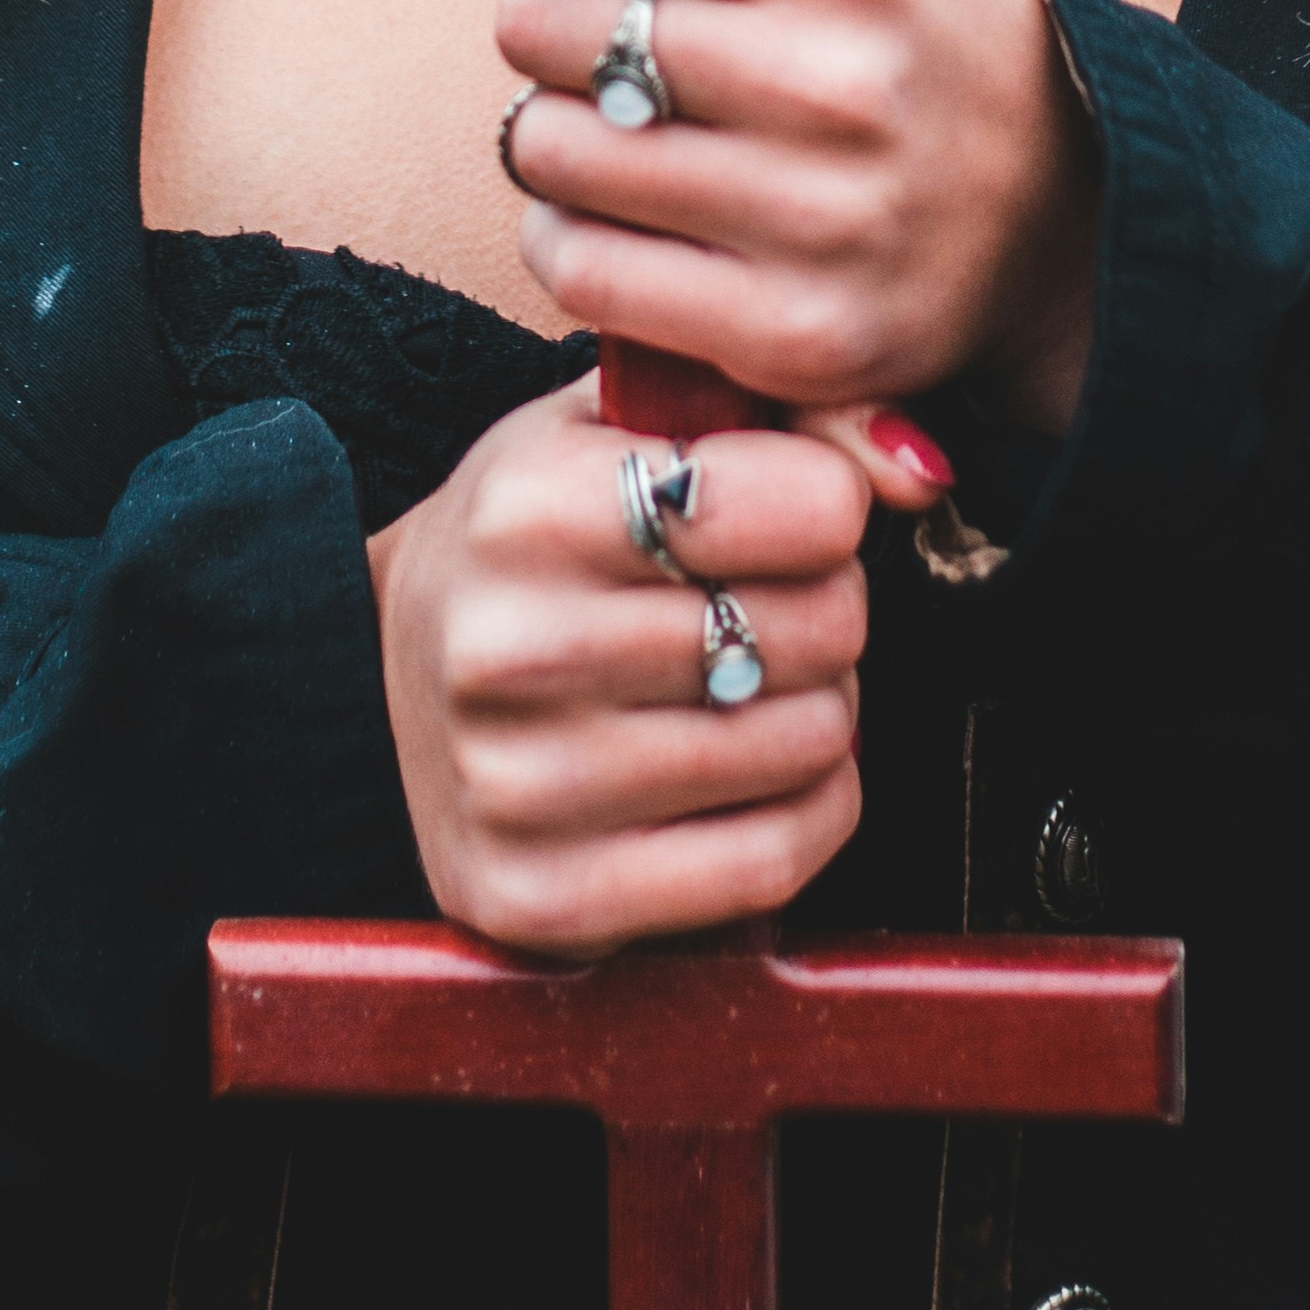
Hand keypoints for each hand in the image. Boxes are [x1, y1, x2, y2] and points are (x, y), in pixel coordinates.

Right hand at [367, 375, 869, 953]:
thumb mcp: (630, 426)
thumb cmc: (545, 538)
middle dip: (826, 611)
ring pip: (812, 744)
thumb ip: (788, 412)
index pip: (803, 506)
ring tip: (745, 684)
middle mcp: (508, 648)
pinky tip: (753, 772)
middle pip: (819, 628)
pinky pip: (776, 860)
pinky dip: (807, 810)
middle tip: (764, 606)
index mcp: (528, 506)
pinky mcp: (541, 897)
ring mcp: (519, 786)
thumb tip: (919, 471)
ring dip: (817, 710)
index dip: (828, 508)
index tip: (789, 515)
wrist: (390, 669)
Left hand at [444, 0, 1098, 432]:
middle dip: (559, 22)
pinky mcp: (800, 335)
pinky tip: (646, 214)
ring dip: (563, 134)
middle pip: (534, 24)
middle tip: (637, 38)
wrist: (1062, 183)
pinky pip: (578, 274)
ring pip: (545, 152)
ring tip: (647, 125)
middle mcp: (835, 73)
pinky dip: (578, 240)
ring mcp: (822, 217)